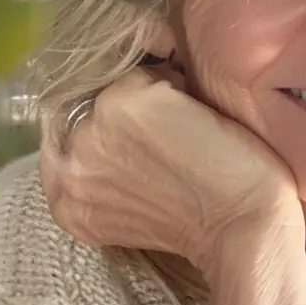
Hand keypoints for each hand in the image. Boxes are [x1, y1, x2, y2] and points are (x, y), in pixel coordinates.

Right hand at [39, 62, 300, 274]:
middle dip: (126, 118)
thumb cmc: (199, 227)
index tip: (136, 146)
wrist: (242, 231)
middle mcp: (68, 164)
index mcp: (63, 201)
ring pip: (117, 88)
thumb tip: (111, 125)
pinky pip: (151, 73)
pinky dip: (180, 90)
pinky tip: (198, 121)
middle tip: (166, 139)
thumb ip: (103, 174)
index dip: (105, 138)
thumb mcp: (126, 211)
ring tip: (184, 131)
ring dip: (151, 100)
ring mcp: (92, 130)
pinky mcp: (125, 101)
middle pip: (87, 111)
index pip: (66, 145)